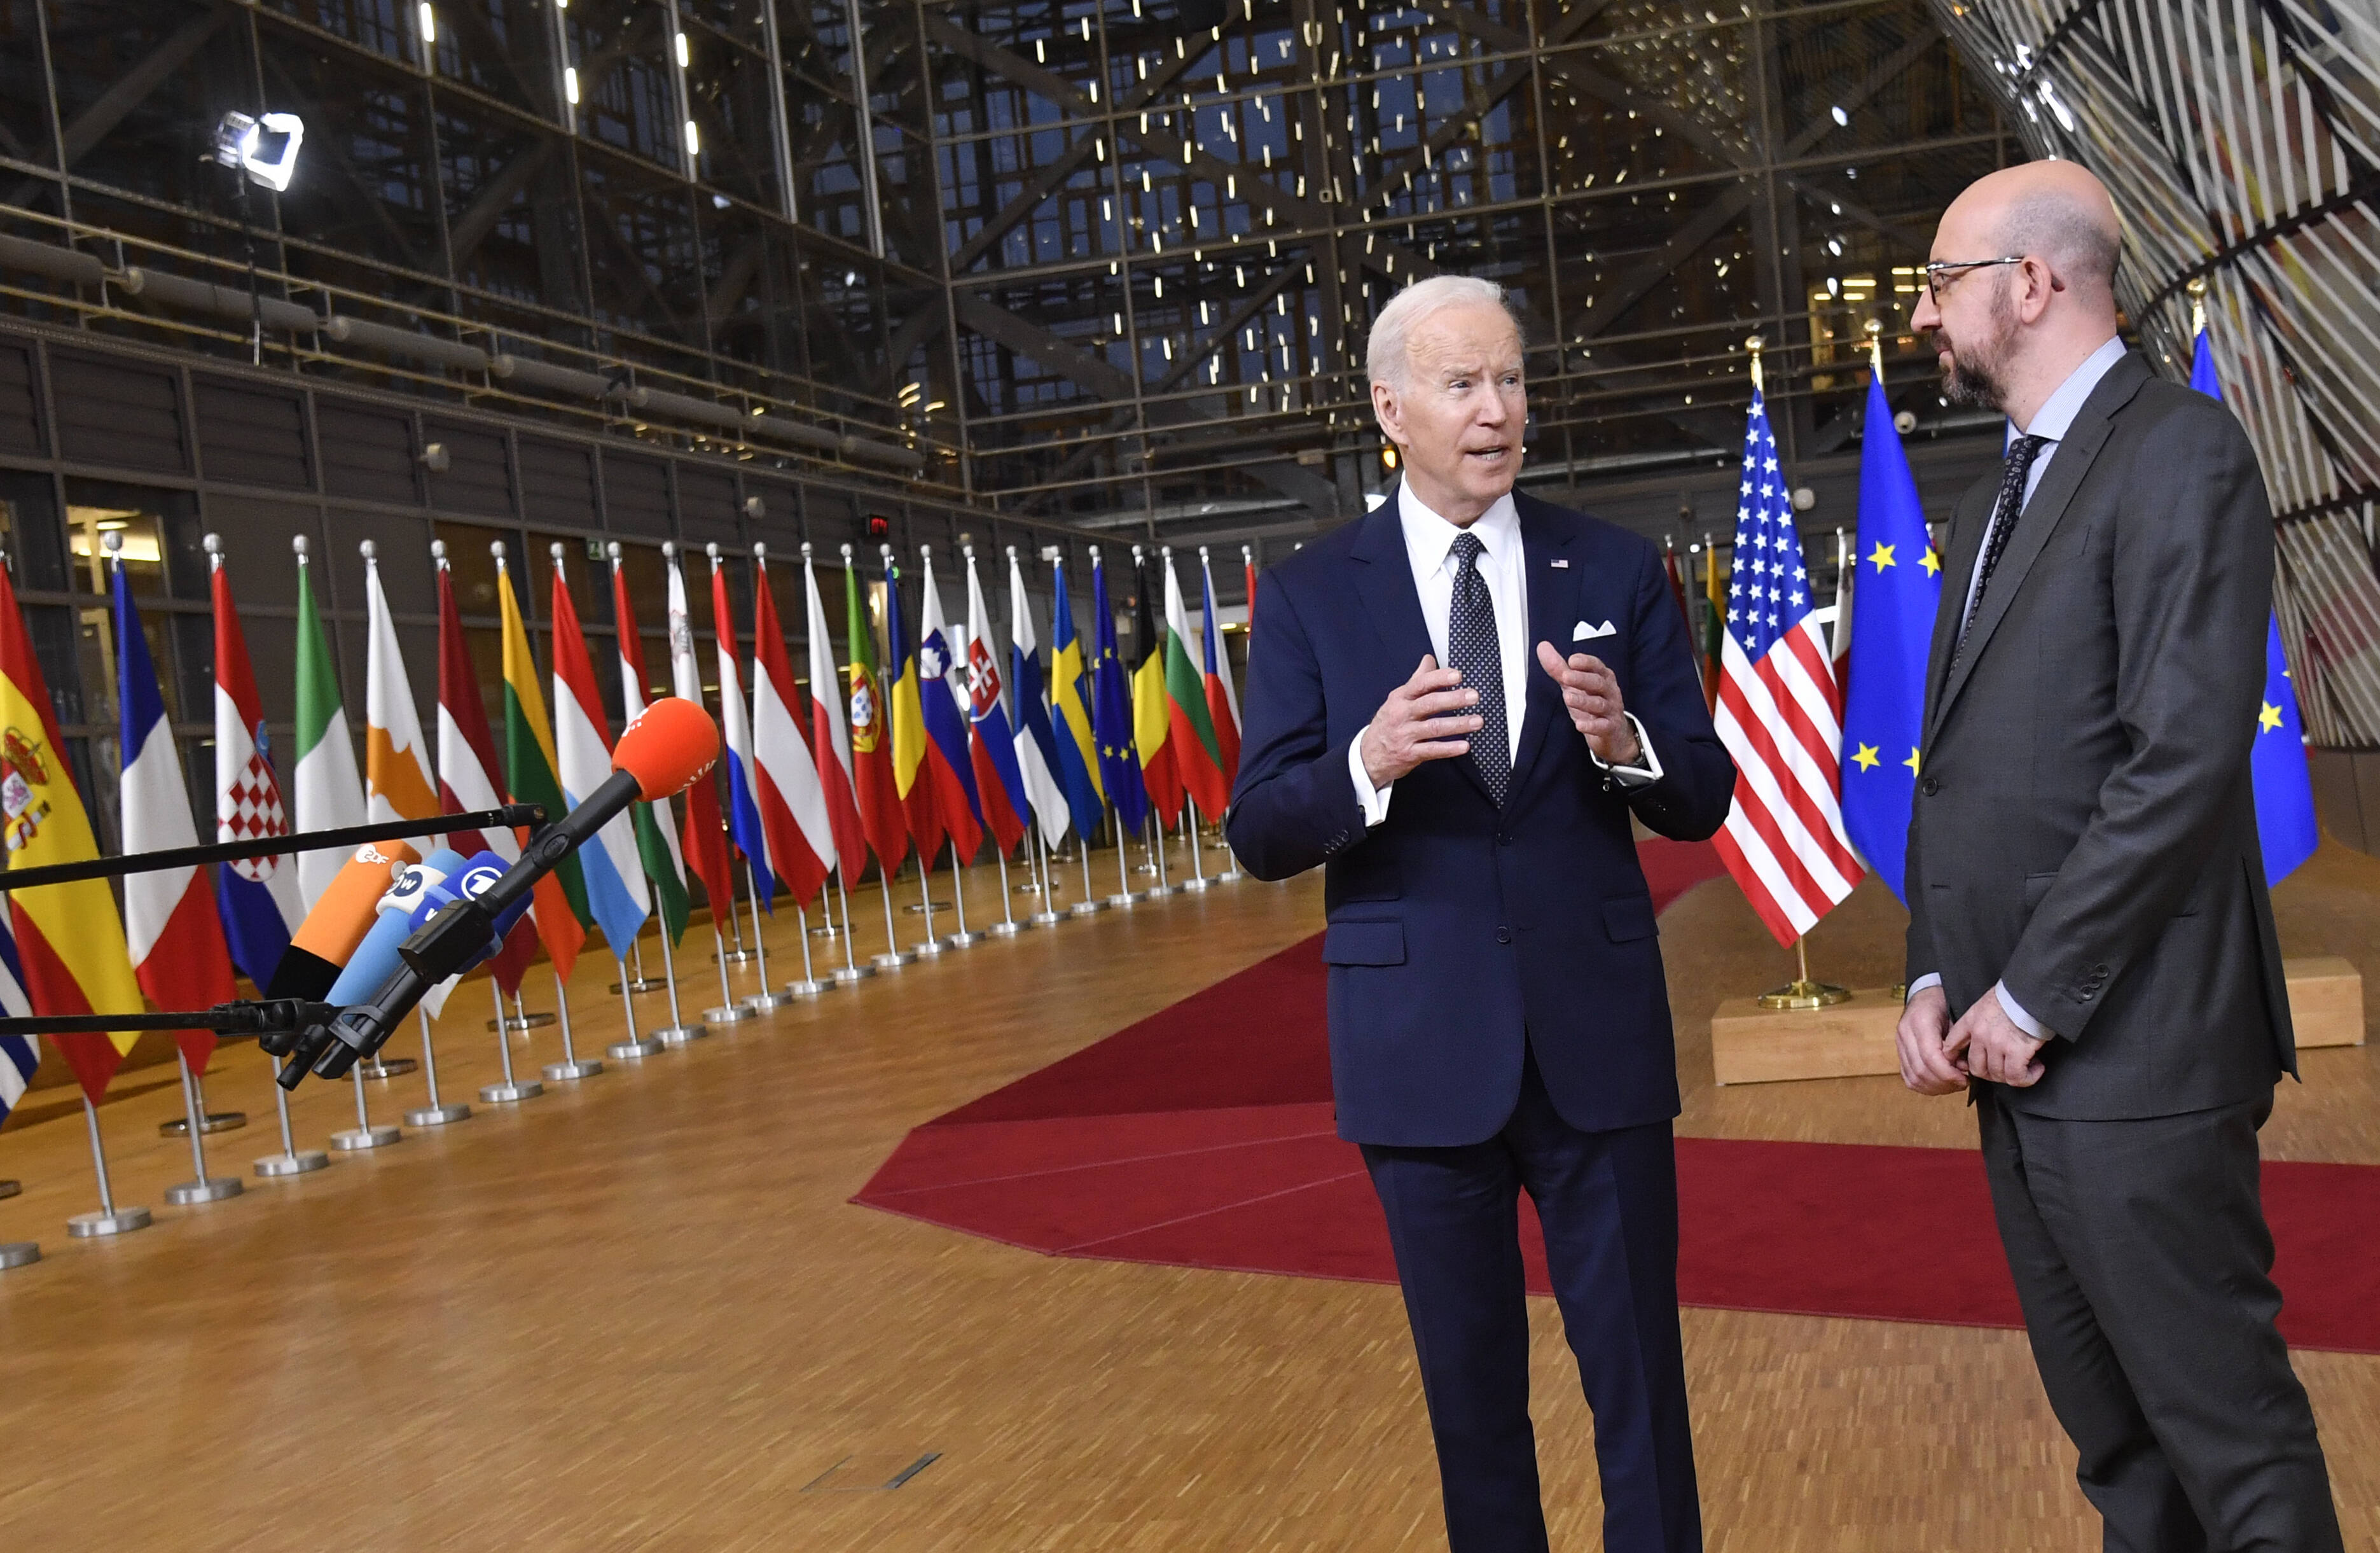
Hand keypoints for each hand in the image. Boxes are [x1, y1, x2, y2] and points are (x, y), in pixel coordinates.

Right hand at [1360, 655, 1481, 786]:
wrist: (1369, 755)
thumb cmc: (1388, 724)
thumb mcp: (1398, 699)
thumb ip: (1417, 679)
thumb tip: (1429, 659)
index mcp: (1400, 698)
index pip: (1420, 684)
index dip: (1439, 678)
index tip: (1457, 675)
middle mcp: (1402, 715)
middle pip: (1429, 704)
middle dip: (1454, 699)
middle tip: (1473, 696)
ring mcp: (1405, 735)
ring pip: (1434, 728)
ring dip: (1458, 724)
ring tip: (1477, 721)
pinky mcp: (1409, 754)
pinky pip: (1432, 750)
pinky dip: (1449, 748)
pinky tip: (1464, 746)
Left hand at [1534, 642, 1639, 765]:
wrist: (1612, 733)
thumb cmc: (1592, 705)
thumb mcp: (1574, 685)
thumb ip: (1559, 668)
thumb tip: (1543, 647)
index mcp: (1602, 677)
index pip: (1597, 666)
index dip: (1586, 662)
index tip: (1572, 660)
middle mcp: (1609, 692)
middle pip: (1598, 683)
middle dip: (1582, 679)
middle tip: (1566, 677)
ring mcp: (1611, 710)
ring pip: (1599, 704)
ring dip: (1583, 701)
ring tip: (1568, 698)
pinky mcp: (1610, 728)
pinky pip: (1603, 726)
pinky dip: (1592, 726)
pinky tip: (1580, 725)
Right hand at [1895, 984, 1965, 1095]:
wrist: (1925, 995)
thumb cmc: (1943, 1003)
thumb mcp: (1957, 1017)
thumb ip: (1959, 1043)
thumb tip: (1962, 1068)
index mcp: (1920, 1021)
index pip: (1930, 1057)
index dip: (1948, 1073)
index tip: (1964, 1078)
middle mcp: (1905, 1033)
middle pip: (1921, 1070)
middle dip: (1944, 1083)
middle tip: (1961, 1083)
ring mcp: (1899, 1043)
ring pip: (1913, 1077)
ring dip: (1935, 1087)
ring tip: (1952, 1084)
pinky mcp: (1899, 1052)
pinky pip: (1908, 1077)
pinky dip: (1924, 1086)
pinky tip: (1939, 1084)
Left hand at [1948, 988, 2047, 1086]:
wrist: (2034, 990)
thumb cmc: (2016, 996)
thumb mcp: (1987, 1003)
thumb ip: (1979, 1021)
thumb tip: (1983, 1038)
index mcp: (1971, 1021)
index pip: (1951, 1046)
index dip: (1957, 1059)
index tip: (1966, 1066)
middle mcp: (1980, 1034)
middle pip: (1976, 1068)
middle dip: (1991, 1073)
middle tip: (2006, 1069)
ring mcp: (1997, 1044)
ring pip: (1997, 1075)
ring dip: (2012, 1075)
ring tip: (2025, 1066)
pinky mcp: (2017, 1051)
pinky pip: (2016, 1077)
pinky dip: (2027, 1078)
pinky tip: (2036, 1069)